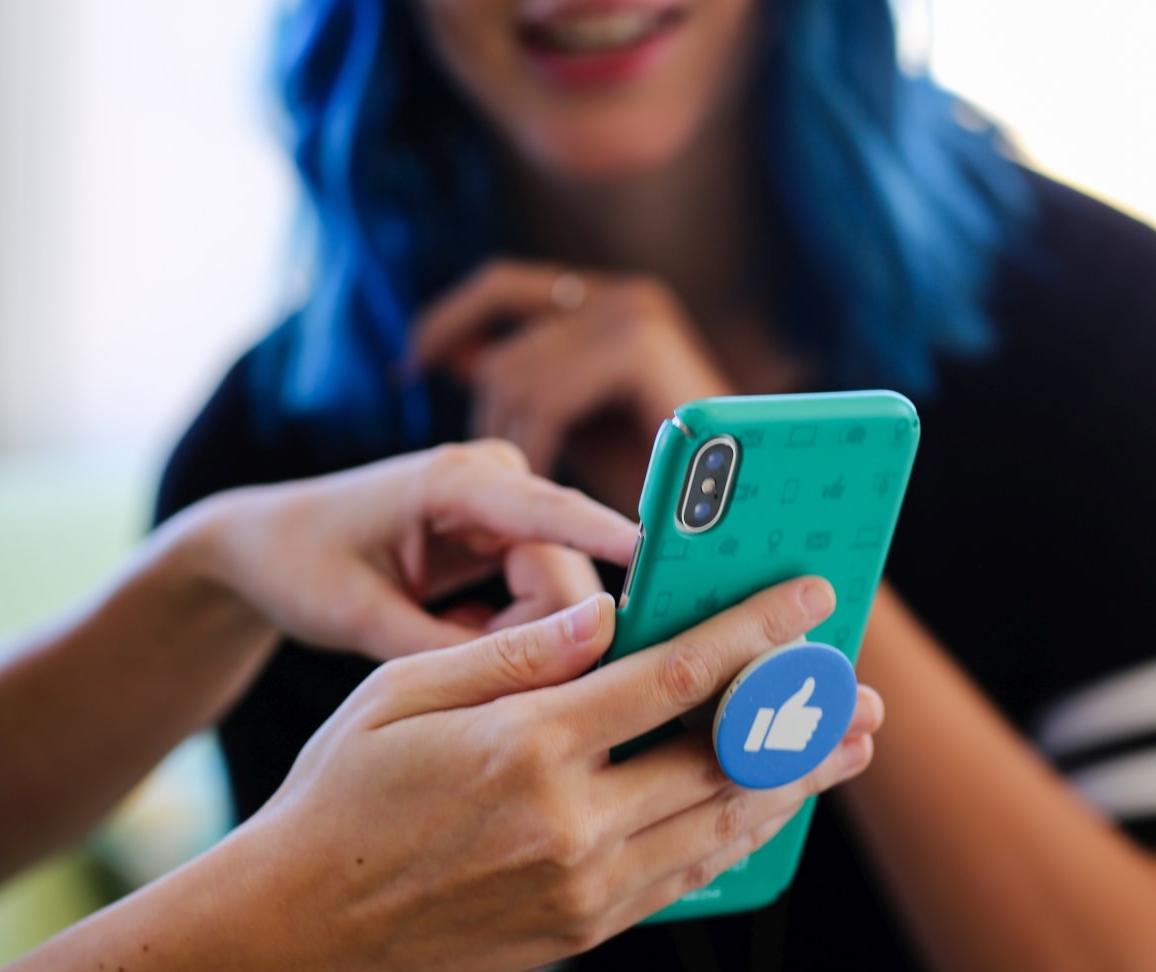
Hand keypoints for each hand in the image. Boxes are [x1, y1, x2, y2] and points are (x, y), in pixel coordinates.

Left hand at [181, 440, 637, 660]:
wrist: (263, 544)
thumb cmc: (299, 565)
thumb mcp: (358, 617)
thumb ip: (444, 649)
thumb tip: (529, 686)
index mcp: (453, 481)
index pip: (550, 510)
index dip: (609, 537)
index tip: (662, 563)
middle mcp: (495, 483)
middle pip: (566, 577)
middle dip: (537, 640)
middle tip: (467, 669)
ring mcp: (508, 508)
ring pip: (560, 598)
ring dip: (519, 642)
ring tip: (446, 645)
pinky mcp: (510, 537)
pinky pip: (542, 602)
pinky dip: (509, 636)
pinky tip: (459, 635)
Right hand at [238, 577, 882, 971]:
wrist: (297, 922)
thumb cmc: (340, 791)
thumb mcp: (403, 691)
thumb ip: (517, 655)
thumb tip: (605, 615)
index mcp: (527, 747)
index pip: (674, 676)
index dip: (753, 632)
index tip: (811, 598)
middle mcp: (569, 823)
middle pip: (723, 759)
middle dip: (803, 719)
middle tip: (863, 693)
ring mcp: (581, 887)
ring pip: (720, 827)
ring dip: (792, 784)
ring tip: (844, 749)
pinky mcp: (580, 930)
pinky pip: (684, 880)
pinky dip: (736, 839)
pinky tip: (764, 809)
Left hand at [413, 260, 733, 479]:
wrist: (750, 502)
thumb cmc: (666, 478)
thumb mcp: (576, 420)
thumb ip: (524, 380)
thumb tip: (452, 352)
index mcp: (606, 298)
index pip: (500, 285)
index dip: (447, 320)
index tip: (405, 363)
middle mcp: (621, 294)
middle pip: (502, 346)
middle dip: (487, 419)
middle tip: (493, 475)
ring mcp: (633, 314)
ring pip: (515, 376)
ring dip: (510, 445)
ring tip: (530, 494)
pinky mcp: (639, 347)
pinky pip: (546, 399)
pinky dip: (535, 451)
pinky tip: (546, 487)